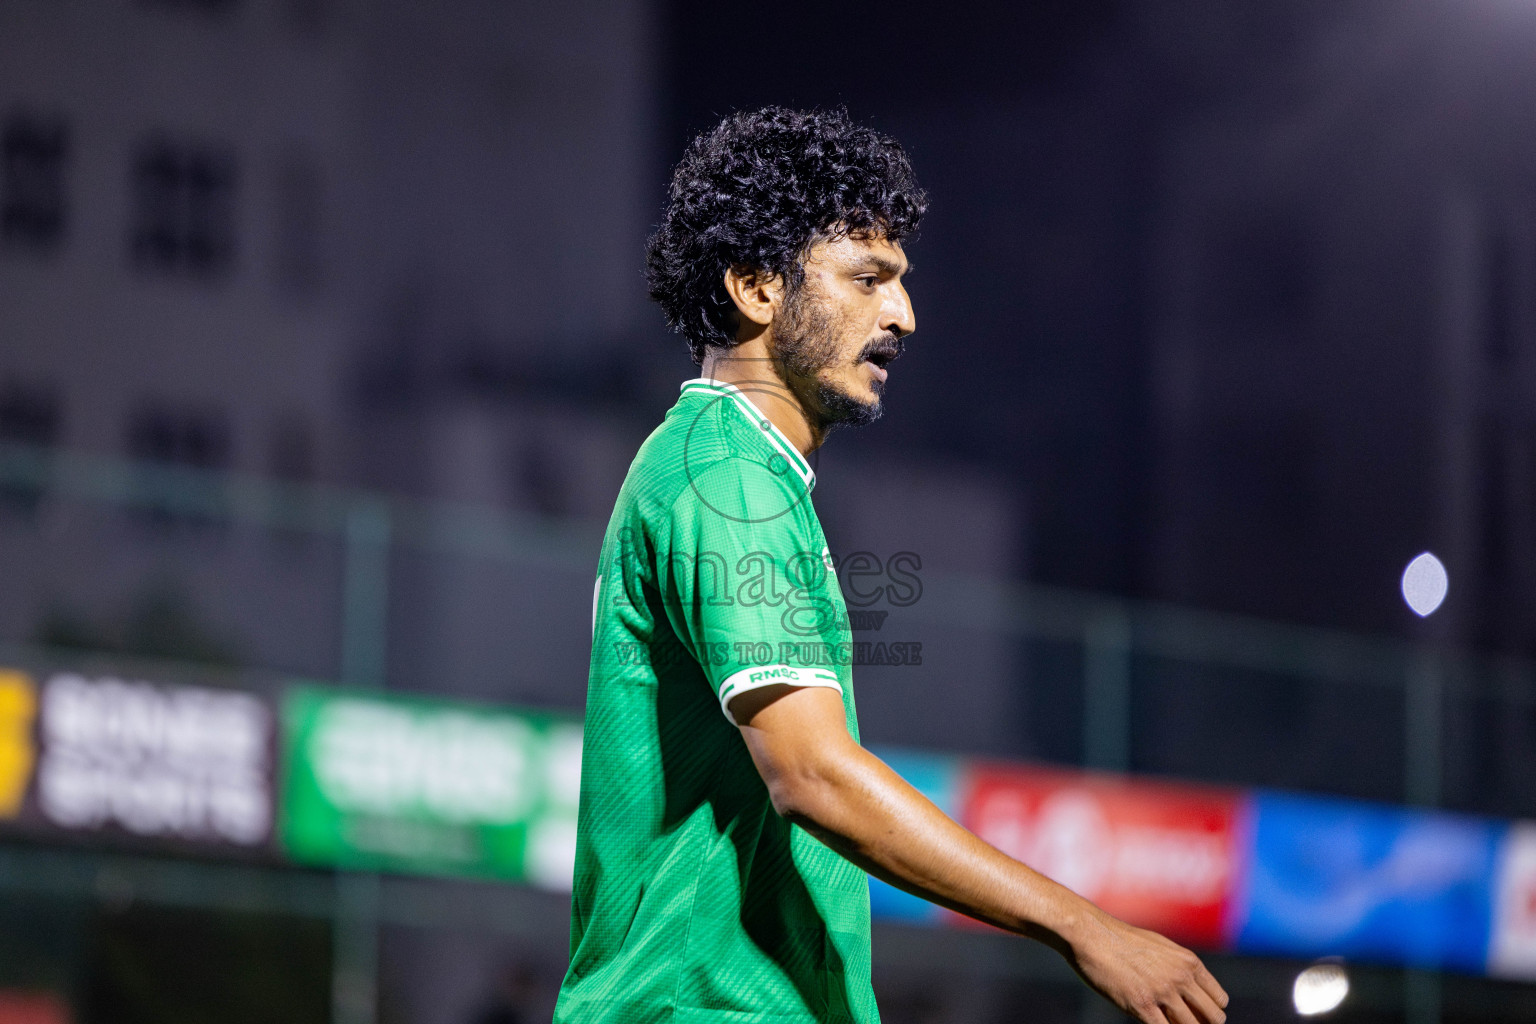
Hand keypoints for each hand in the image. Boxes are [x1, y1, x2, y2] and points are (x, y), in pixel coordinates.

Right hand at [1064, 909, 1228, 1023]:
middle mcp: (1181, 977)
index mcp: (1189, 962)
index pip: (1219, 1000)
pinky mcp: (1142, 1005)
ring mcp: (1163, 992)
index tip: (1195, 1015)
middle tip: (1182, 1022)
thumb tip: (1187, 990)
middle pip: (1213, 1018)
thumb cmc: (1120, 940)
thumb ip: (1178, 968)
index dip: (1209, 1012)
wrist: (1091, 935)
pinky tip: (1151, 1021)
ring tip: (1164, 1020)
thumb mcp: (1160, 947)